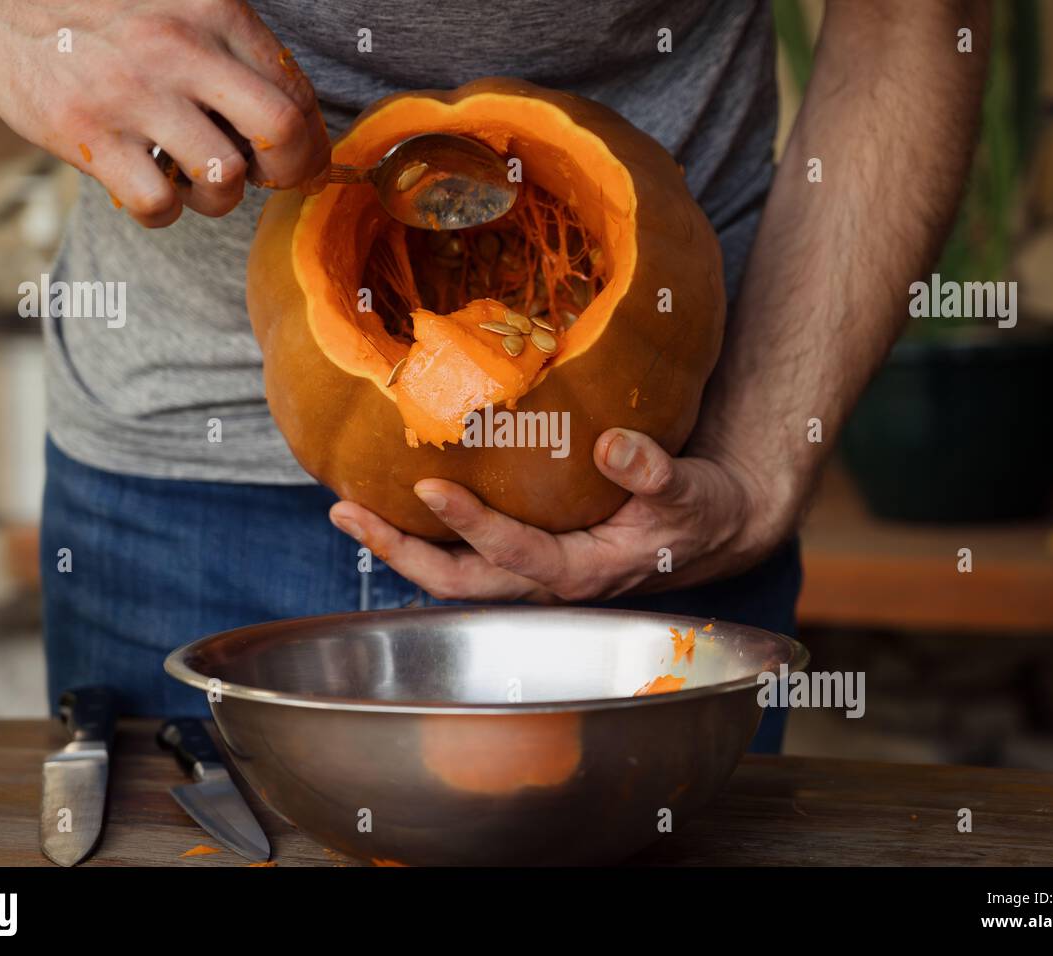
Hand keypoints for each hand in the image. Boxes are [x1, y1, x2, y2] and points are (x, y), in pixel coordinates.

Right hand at [0, 0, 329, 226]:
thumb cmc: (106, 16)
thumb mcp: (178, 4)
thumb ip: (234, 50)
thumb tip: (297, 125)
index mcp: (212, 9)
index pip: (296, 91)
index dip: (309, 141)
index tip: (297, 159)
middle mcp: (178, 47)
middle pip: (281, 131)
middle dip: (287, 171)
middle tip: (264, 177)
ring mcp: (131, 93)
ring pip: (223, 178)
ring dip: (217, 194)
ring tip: (192, 175)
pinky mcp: (87, 136)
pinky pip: (159, 205)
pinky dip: (163, 210)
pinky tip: (148, 183)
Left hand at [328, 428, 796, 603]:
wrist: (706, 531)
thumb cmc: (697, 510)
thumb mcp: (687, 488)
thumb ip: (652, 470)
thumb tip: (611, 444)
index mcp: (584, 572)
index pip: (516, 555)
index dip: (471, 524)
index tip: (428, 486)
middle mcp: (547, 584)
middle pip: (460, 583)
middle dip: (401, 552)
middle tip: (346, 513)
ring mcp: (532, 574)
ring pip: (454, 575)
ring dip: (399, 547)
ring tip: (346, 511)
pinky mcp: (527, 556)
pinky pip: (465, 555)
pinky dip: (425, 535)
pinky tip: (393, 504)